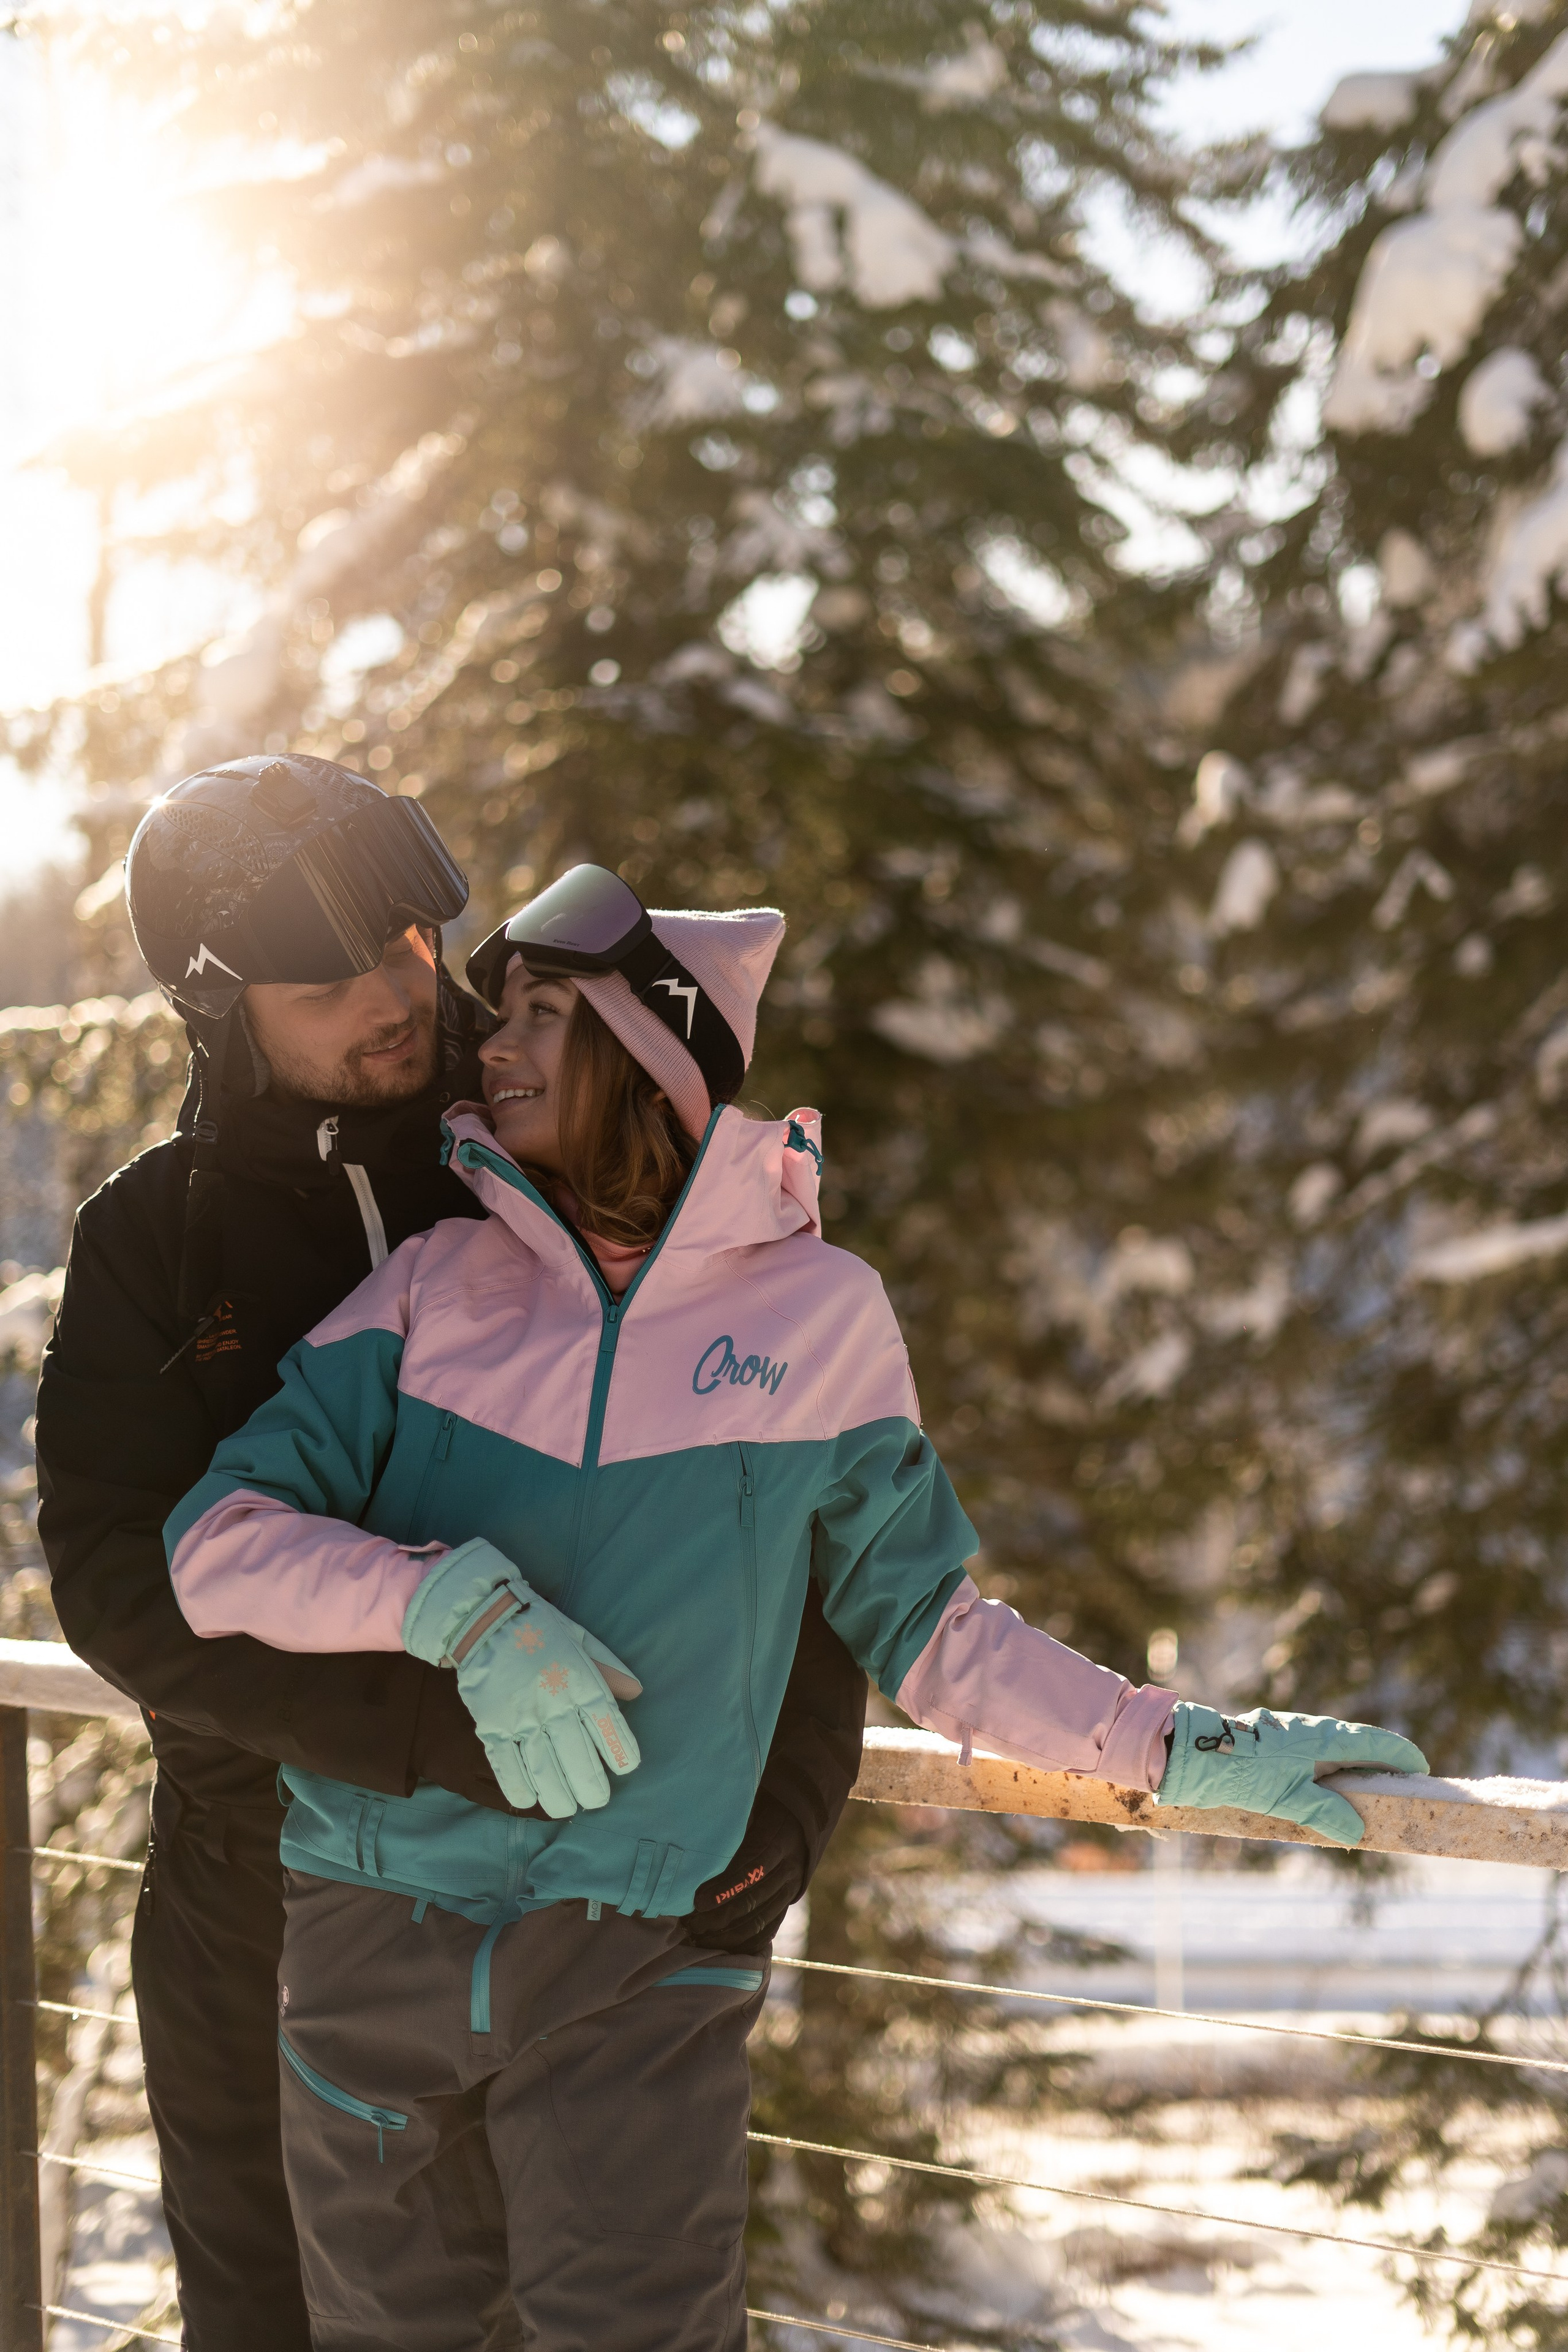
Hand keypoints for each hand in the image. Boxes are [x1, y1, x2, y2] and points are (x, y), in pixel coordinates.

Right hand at [402, 1539, 641, 1818]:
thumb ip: (606, 1668)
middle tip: (597, 1799)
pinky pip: (505, 1764)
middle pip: (577, 1755)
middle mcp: (553, 1702)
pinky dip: (518, 1787)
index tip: (627, 1767)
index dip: (618, 1748)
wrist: (481, 1619)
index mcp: (579, 1679)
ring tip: (567, 1809)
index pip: (607, 1722)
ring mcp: (520, 1717)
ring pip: (543, 1768)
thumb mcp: (578, 1638)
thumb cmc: (535, 1627)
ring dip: (558, 1795)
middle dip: (590, 1785)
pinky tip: (529, 1801)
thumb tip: (636, 1692)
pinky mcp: (490, 1725)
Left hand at [685, 1795, 807, 1952]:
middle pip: (752, 1900)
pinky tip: (722, 1947)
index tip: (698, 1901)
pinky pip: (769, 1929)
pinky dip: (745, 1943)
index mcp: (776, 1839)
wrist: (798, 1822)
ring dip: (727, 1935)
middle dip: (719, 1917)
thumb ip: (730, 1825)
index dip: (724, 1888)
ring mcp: (790, 1889)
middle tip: (690, 1926)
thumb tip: (693, 1837)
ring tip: (699, 1938)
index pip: (750, 1869)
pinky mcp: (788, 1903)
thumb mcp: (751, 1808)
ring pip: (759, 1920)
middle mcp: (787, 1868)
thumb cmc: (762, 1811)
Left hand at [1155, 1701, 1426, 1846]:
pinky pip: (1311, 1756)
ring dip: (1352, 1767)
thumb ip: (1326, 1814)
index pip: (1375, 1742)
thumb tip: (1357, 1831)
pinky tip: (1322, 1790)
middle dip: (1380, 1762)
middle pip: (1356, 1743)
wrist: (1194, 1752)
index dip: (1401, 1755)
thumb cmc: (1243, 1773)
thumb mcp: (1290, 1800)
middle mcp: (1309, 1729)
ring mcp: (1290, 1734)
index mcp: (1322, 1737)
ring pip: (1332, 1749)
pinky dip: (1327, 1771)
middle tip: (1400, 1784)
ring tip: (1365, 1792)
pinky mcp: (1272, 1743)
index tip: (1421, 1769)